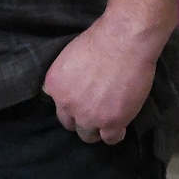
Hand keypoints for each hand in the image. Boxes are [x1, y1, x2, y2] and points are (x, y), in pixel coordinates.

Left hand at [44, 14, 159, 144]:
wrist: (124, 40)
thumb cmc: (101, 39)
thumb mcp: (69, 56)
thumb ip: (67, 78)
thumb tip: (73, 87)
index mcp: (54, 86)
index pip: (58, 105)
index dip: (72, 103)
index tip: (82, 100)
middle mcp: (67, 104)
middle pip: (70, 124)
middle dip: (82, 118)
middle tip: (96, 110)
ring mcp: (88, 115)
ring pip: (88, 136)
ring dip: (97, 128)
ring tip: (109, 119)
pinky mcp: (111, 122)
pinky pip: (110, 139)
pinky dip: (116, 133)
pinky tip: (122, 124)